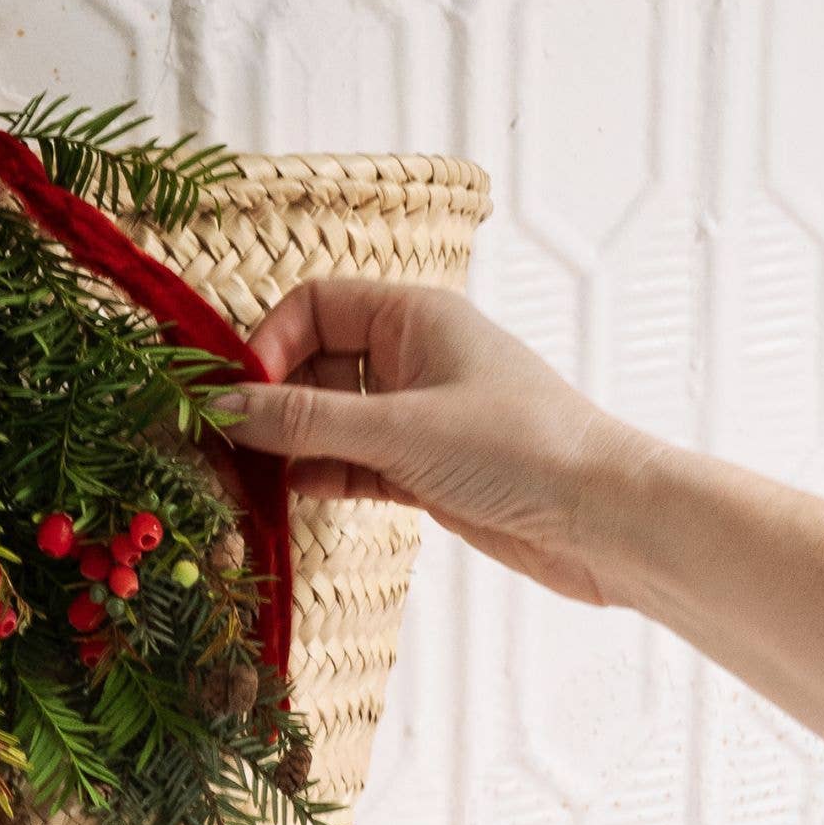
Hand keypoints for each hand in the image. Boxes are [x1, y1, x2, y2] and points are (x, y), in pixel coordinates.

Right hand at [225, 279, 653, 604]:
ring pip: (329, 419)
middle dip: (270, 398)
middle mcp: (413, 357)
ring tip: (247, 476)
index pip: (315, 304)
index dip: (270, 342)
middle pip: (314, 362)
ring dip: (289, 444)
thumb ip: (302, 421)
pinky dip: (322, 476)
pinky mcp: (424, 469)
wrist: (605, 520)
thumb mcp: (397, 429)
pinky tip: (294, 494)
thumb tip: (217, 408)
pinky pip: (352, 462)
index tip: (241, 394)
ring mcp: (418, 416)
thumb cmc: (518, 449)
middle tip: (226, 443)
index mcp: (414, 316)